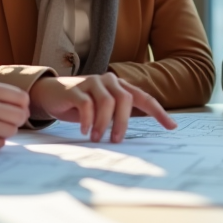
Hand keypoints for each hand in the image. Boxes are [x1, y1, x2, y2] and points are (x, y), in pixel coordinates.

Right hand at [29, 73, 176, 142]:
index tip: (172, 127)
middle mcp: (109, 81)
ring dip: (104, 124)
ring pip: (107, 102)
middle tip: (117, 141)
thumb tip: (131, 137)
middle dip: (123, 122)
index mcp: (119, 87)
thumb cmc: (80, 105)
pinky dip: (88, 120)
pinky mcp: (76, 89)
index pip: (144, 98)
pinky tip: (85, 131)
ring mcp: (92, 82)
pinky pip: (87, 104)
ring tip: (97, 138)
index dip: (159, 112)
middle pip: (126, 99)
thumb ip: (117, 116)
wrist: (51, 94)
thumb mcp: (102, 111)